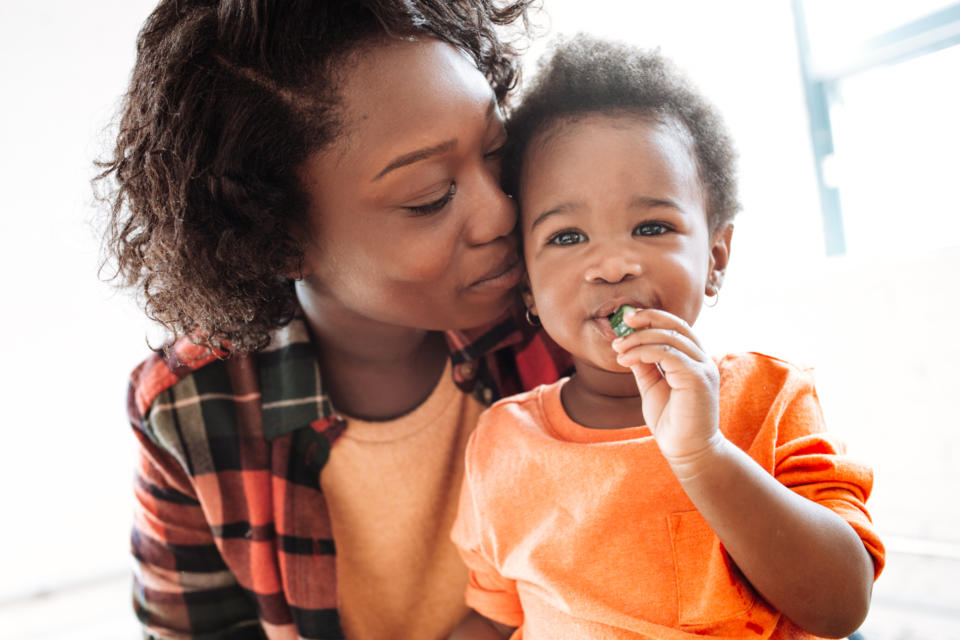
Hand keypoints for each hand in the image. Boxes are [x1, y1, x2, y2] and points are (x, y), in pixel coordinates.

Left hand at [610, 308, 722, 464]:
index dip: (652, 317)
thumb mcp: (652, 386)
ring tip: (618, 348)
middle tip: (623, 321)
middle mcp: (702, 359)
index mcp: (693, 358)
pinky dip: (643, 352)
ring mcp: (702, 368)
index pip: (675, 326)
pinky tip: (625, 360)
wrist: (687, 451)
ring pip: (669, 338)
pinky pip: (669, 354)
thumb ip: (644, 365)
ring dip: (639, 339)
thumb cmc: (671, 421)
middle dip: (648, 318)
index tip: (627, 318)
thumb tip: (628, 344)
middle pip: (676, 325)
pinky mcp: (698, 379)